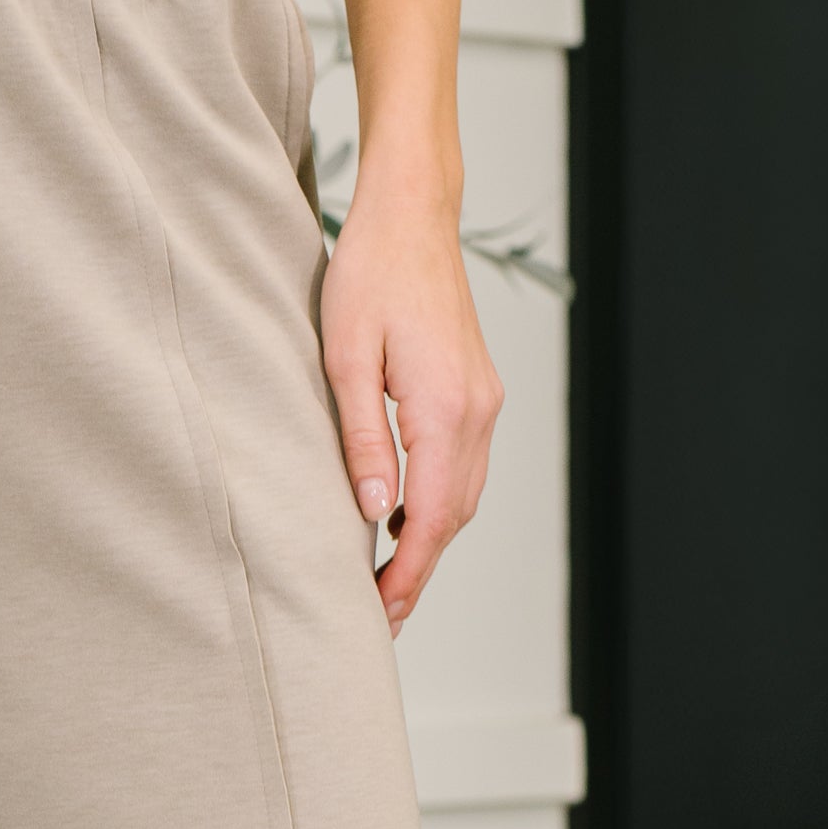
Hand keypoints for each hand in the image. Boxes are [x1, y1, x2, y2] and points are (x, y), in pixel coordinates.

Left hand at [319, 171, 502, 635]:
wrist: (413, 213)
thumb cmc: (370, 273)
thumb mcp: (343, 358)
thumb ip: (360, 440)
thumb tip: (371, 513)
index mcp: (445, 407)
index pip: (431, 518)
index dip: (407, 573)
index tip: (378, 613)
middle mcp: (477, 410)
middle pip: (454, 517)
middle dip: (419, 570)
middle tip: (377, 615)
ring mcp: (484, 400)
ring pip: (464, 495)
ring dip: (429, 539)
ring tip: (387, 577)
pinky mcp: (477, 390)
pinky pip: (463, 465)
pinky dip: (438, 502)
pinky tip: (402, 517)